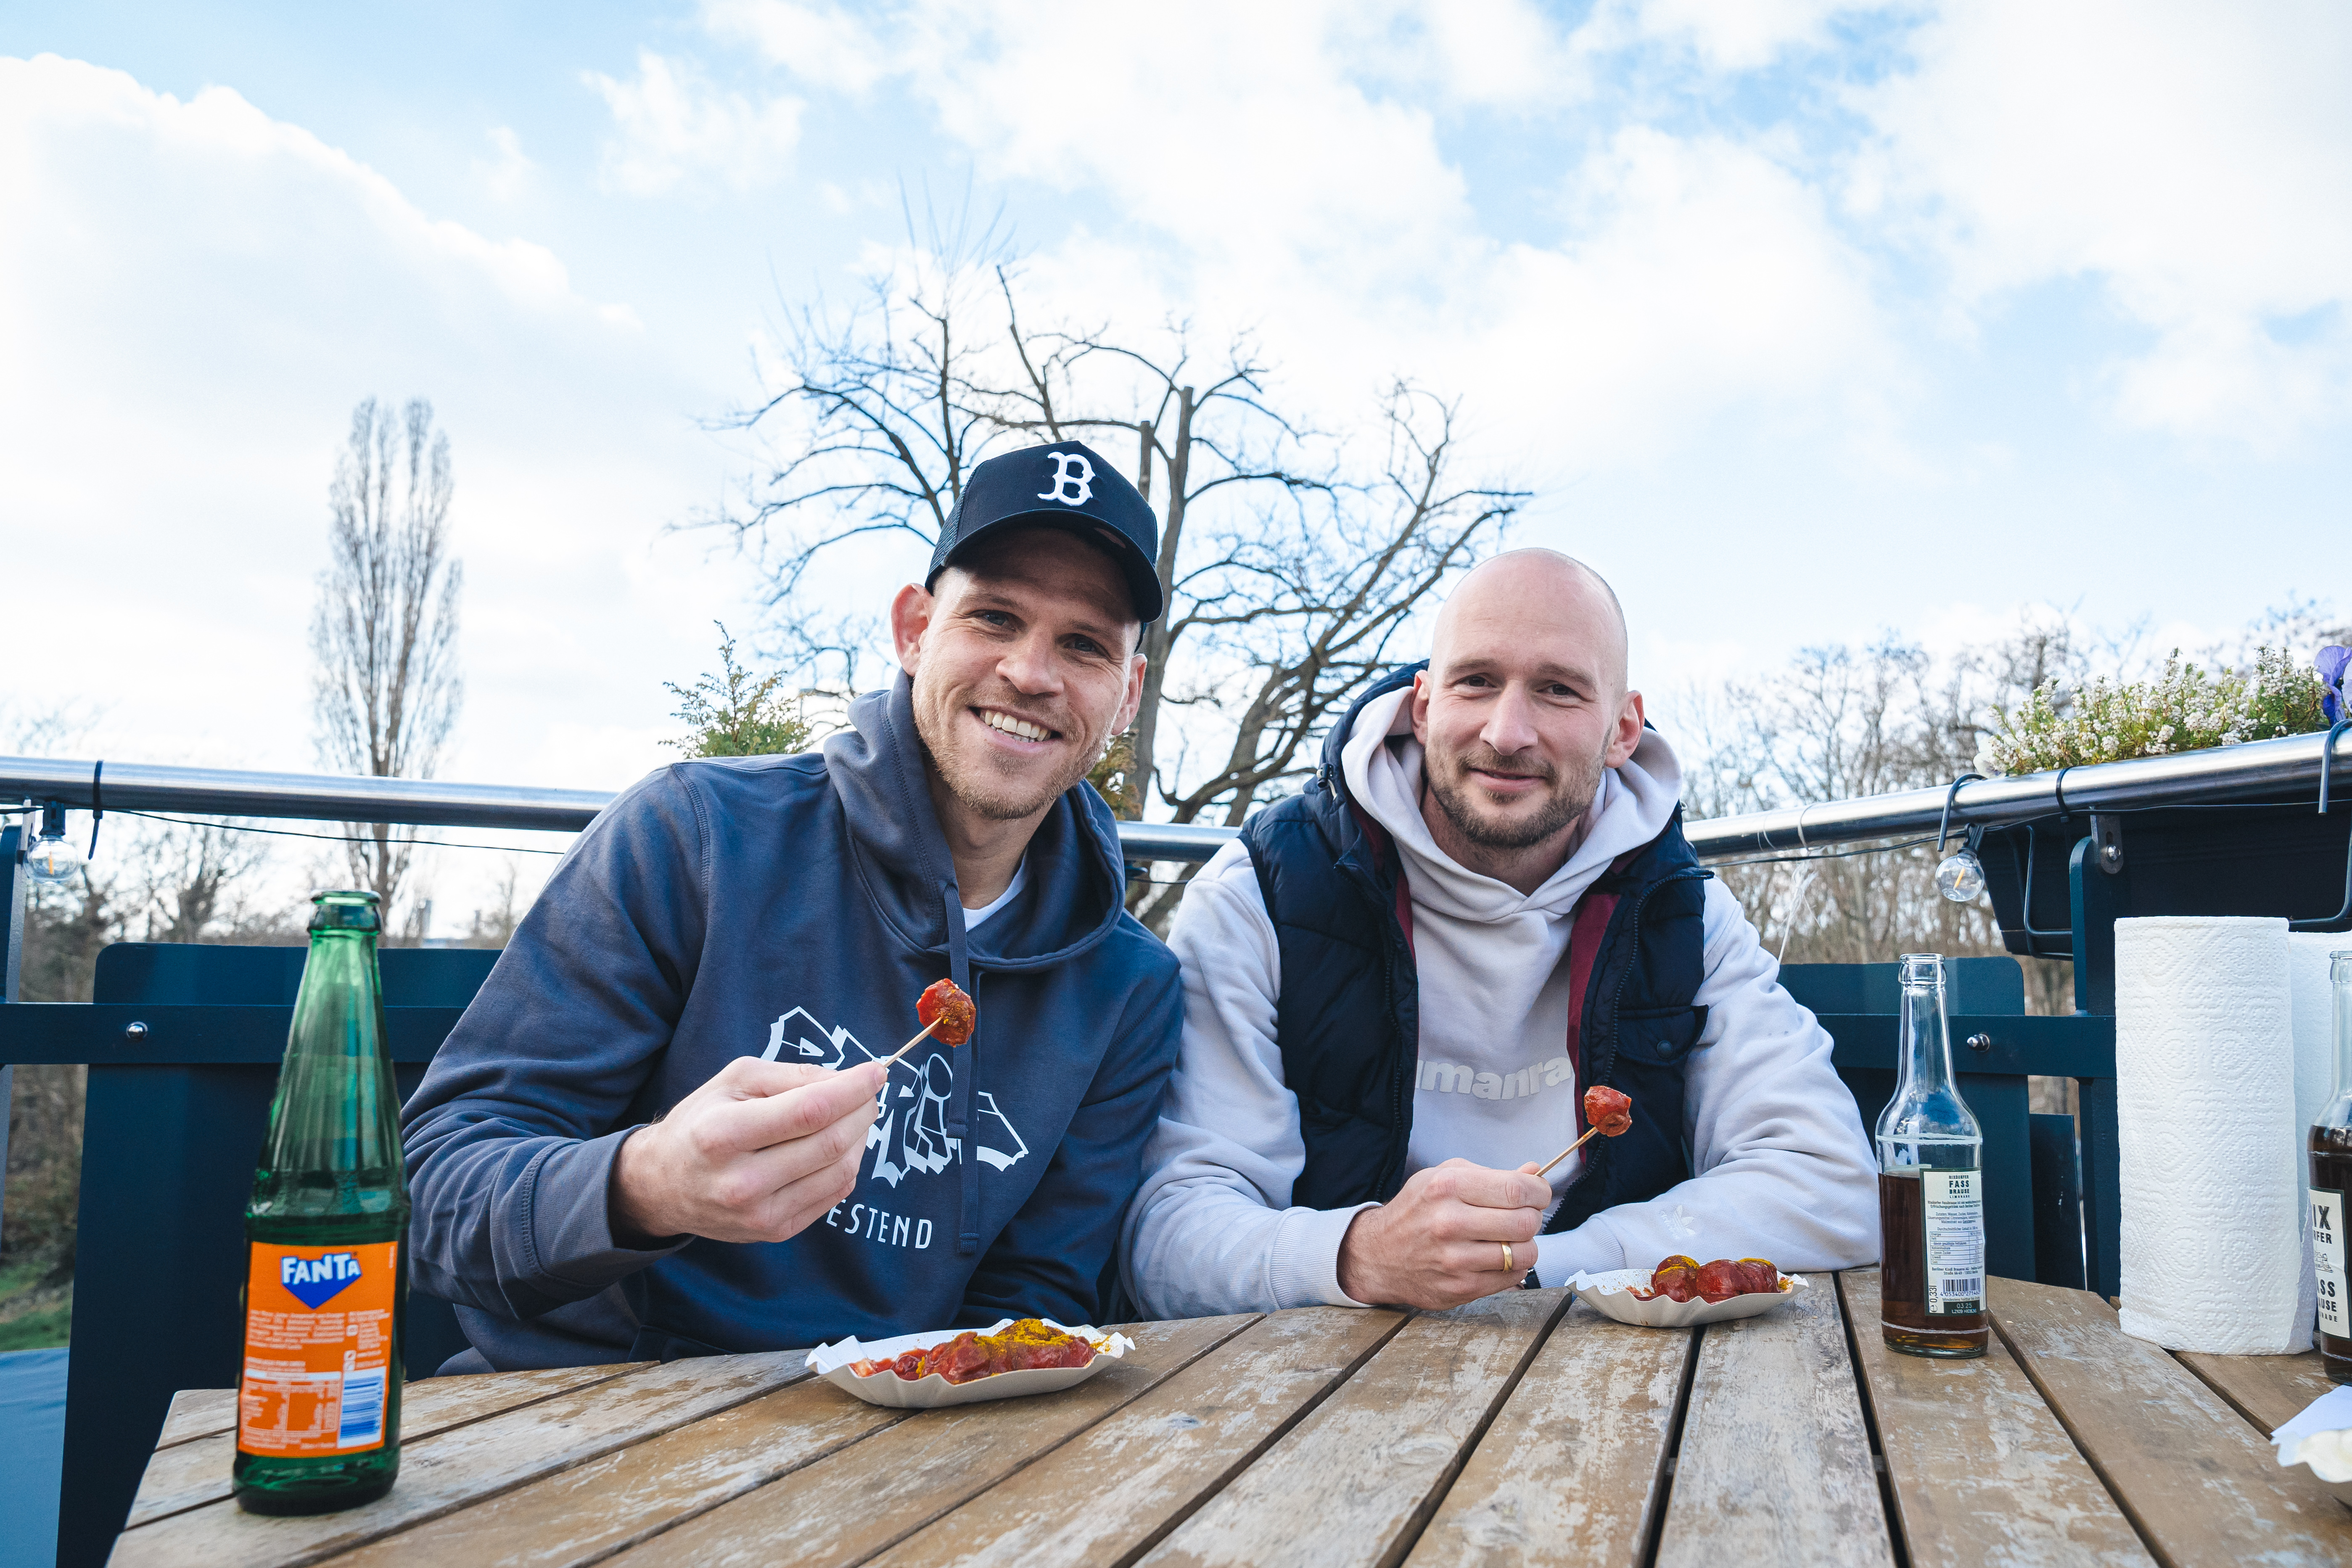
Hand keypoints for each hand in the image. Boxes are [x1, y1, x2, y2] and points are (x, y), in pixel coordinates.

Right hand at [610, 1057, 884, 1245]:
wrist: (664, 1185)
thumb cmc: (703, 1121)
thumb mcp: (735, 1080)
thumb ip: (793, 1076)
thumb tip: (849, 1079)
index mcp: (723, 1134)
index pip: (809, 1111)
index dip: (852, 1089)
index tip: (877, 1072)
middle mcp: (741, 1182)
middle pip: (831, 1143)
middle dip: (862, 1110)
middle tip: (869, 1091)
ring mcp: (761, 1214)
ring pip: (842, 1171)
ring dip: (861, 1137)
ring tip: (853, 1115)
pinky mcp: (776, 1231)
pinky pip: (835, 1193)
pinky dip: (848, 1163)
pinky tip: (837, 1145)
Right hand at [1335, 1158, 1548, 1308]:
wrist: (1376, 1255)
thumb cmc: (1416, 1210)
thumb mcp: (1443, 1176)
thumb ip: (1490, 1174)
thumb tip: (1534, 1172)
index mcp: (1448, 1186)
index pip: (1516, 1189)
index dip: (1539, 1191)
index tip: (1538, 1194)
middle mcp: (1450, 1222)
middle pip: (1525, 1222)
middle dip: (1532, 1217)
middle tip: (1522, 1216)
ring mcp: (1455, 1260)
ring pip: (1525, 1254)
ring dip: (1525, 1245)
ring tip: (1509, 1239)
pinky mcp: (1460, 1288)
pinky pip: (1512, 1277)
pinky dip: (1513, 1266)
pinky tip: (1496, 1257)